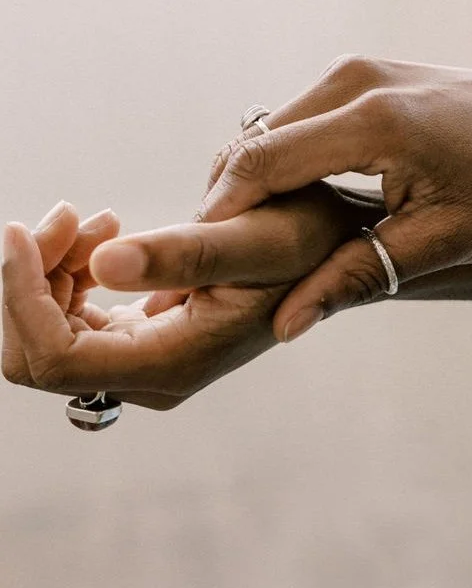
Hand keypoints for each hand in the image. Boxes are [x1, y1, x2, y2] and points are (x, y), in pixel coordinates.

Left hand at [2, 187, 364, 408]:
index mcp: (171, 362)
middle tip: (71, 213)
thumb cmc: (302, 243)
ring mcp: (143, 359)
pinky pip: (74, 313)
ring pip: (50, 328)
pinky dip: (73, 268)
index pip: (54, 358)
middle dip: (33, 278)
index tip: (19, 232)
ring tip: (99, 217)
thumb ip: (179, 255)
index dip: (21, 297)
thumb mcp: (250, 240)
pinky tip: (106, 231)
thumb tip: (104, 263)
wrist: (326, 252)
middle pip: (39, 349)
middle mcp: (150, 374)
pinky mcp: (140, 336)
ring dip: (54, 265)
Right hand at [198, 56, 471, 340]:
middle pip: (253, 146)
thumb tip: (285, 323)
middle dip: (227, 206)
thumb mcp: (444, 241)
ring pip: (271, 132)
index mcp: (372, 120)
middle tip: (216, 268)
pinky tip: (291, 209)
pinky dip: (283, 163)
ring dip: (253, 186)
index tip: (197, 268)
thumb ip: (358, 277)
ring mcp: (359, 70)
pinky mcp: (366, 74)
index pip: (259, 166)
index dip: (219, 219)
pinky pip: (300, 120)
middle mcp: (354, 80)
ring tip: (249, 246)